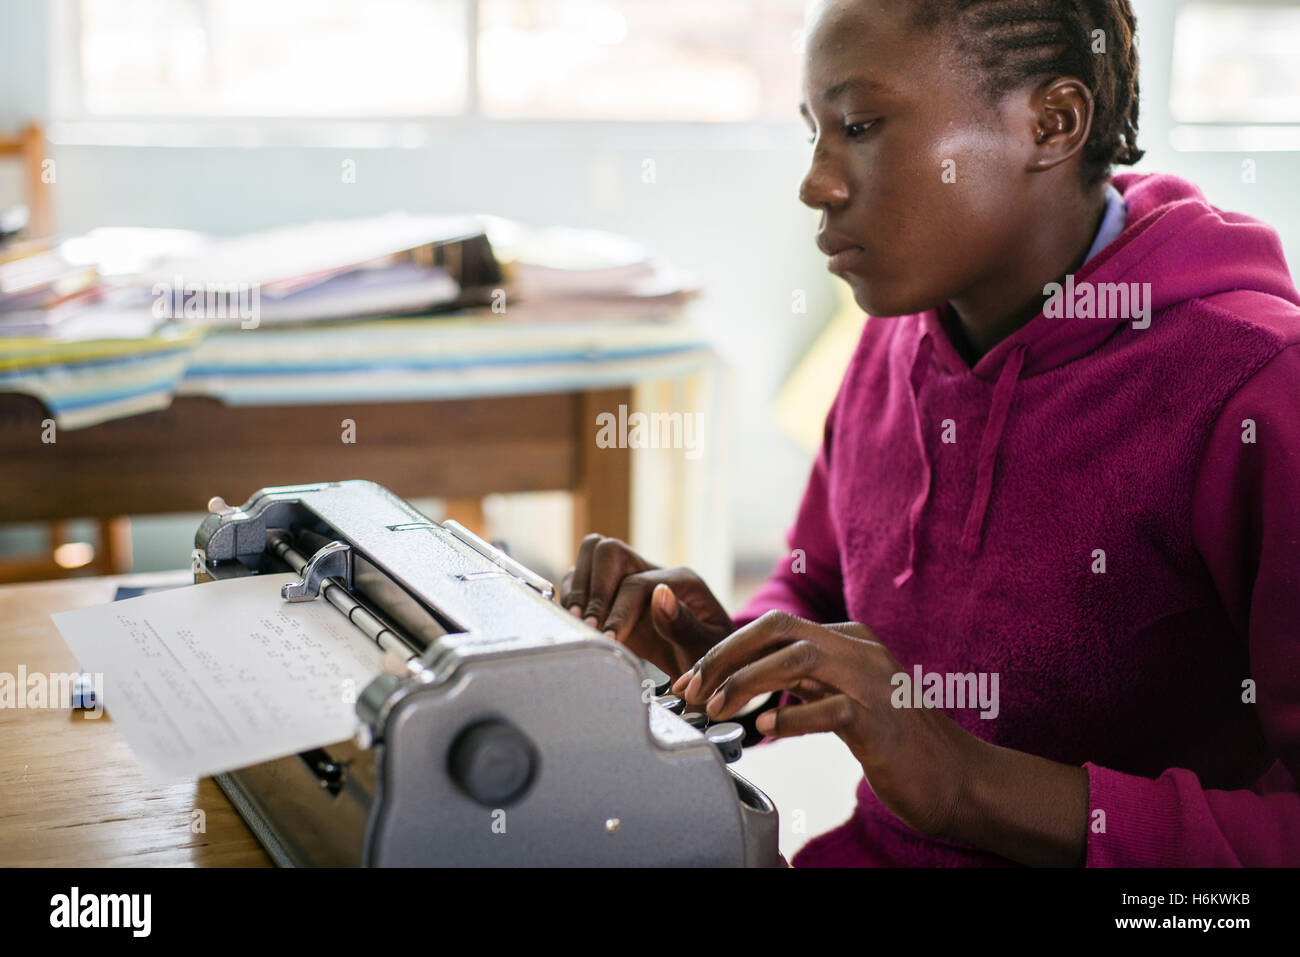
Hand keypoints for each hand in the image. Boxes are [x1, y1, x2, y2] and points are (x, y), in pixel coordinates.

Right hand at [559, 534, 732, 679]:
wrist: (703, 669)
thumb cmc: (708, 657)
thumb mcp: (707, 647)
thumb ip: (685, 624)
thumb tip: (659, 594)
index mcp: (681, 580)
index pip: (636, 583)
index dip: (618, 611)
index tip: (610, 640)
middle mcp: (651, 572)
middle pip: (607, 550)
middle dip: (593, 590)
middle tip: (590, 627)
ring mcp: (628, 579)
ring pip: (589, 556)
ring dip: (579, 591)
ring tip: (580, 625)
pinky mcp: (610, 594)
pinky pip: (580, 579)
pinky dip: (571, 597)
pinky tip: (576, 624)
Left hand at [671, 610, 975, 837]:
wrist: (956, 777)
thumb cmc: (895, 740)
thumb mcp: (844, 695)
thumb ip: (806, 680)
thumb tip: (750, 676)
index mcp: (850, 639)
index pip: (776, 627)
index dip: (728, 650)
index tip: (694, 679)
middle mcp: (860, 650)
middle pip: (780, 630)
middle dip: (728, 656)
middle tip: (693, 689)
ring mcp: (873, 683)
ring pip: (799, 659)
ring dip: (747, 682)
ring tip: (716, 709)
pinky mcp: (881, 721)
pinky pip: (829, 709)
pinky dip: (790, 717)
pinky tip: (763, 730)